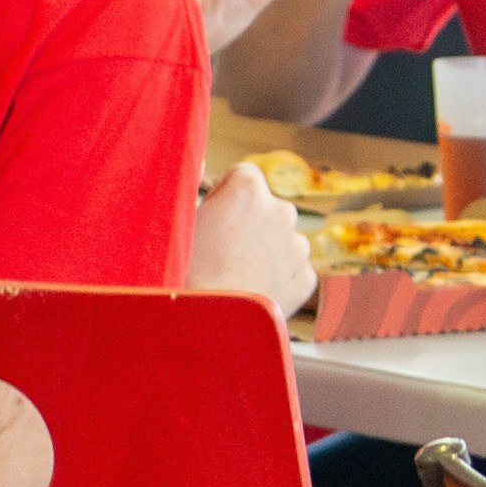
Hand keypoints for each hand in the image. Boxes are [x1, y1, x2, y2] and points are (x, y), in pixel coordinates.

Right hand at [184, 158, 315, 313]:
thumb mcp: (179, 220)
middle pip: (267, 207)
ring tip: (234, 275)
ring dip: (265, 251)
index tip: (214, 218)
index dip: (226, 196)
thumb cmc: (183, 273)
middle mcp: (282, 211)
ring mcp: (298, 245)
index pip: (244, 176)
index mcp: (249, 190)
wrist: (204, 327)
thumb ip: (193, 181)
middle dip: (250, 223)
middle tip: (221, 251)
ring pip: (282, 240)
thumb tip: (199, 159)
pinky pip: (292, 270)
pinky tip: (252, 290)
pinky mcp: (306, 277)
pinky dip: (278, 278)